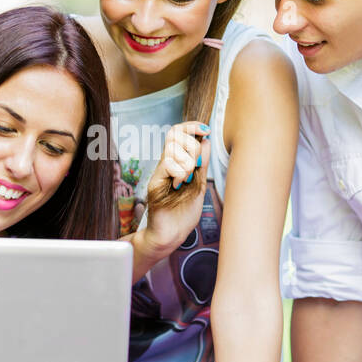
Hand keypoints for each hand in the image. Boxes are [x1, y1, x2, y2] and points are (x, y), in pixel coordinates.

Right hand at [141, 121, 211, 251]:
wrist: (171, 235)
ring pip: (173, 149)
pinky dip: (180, 173)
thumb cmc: (182, 214)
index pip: (178, 133)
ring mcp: (159, 173)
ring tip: (187, 181)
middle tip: (196, 167)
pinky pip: (168, 165)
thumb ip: (202, 164)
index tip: (204, 131)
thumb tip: (207, 141)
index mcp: (176, 163)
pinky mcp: (155, 183)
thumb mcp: (199, 184)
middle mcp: (166, 165)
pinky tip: (180, 185)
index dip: (191, 126)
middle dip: (193, 147)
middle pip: (176, 135)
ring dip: (188, 163)